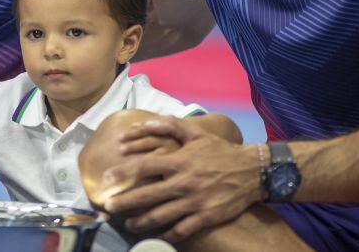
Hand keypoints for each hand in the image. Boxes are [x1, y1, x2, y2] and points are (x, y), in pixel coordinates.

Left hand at [102, 117, 262, 242]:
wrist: (252, 171)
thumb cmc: (220, 151)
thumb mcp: (196, 133)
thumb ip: (169, 126)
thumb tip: (144, 123)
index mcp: (180, 161)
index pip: (144, 166)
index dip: (123, 172)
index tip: (106, 178)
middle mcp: (184, 182)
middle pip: (147, 195)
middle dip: (125, 202)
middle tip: (109, 207)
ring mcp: (195, 201)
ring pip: (161, 216)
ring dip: (141, 222)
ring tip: (128, 224)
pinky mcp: (206, 216)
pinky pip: (182, 229)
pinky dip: (167, 234)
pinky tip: (157, 236)